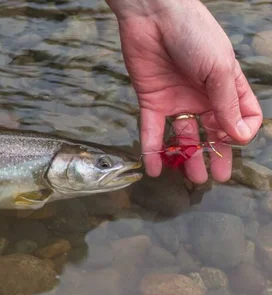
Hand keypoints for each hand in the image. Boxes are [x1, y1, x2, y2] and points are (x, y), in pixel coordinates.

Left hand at [106, 0, 262, 183]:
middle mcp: (203, 96)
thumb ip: (227, 103)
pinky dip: (153, 150)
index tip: (233, 140)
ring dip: (187, 157)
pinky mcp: (151, 100)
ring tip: (191, 178)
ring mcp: (177, 99)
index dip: (241, 132)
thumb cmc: (193, 34)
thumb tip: (240, 136)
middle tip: (214, 178)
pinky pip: (152, 130)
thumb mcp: (218, 68)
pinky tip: (154, 169)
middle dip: (215, 154)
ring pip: (185, 136)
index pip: (242, 116)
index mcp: (226, 86)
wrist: (153, 16)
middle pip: (213, 132)